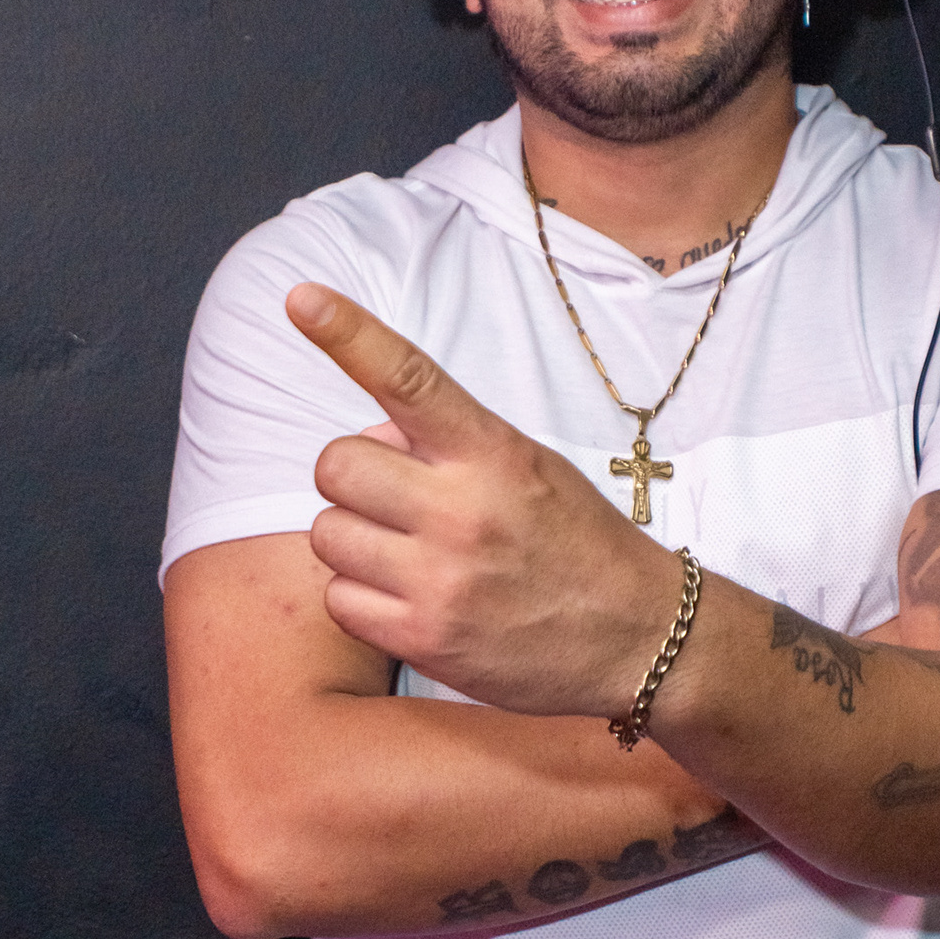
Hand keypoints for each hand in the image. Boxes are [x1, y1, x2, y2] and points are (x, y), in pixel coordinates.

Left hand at [285, 285, 680, 717]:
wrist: (637, 635)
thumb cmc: (575, 541)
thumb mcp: (529, 466)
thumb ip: (450, 445)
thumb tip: (369, 440)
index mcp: (493, 452)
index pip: (410, 379)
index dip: (350, 335)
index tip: (303, 300)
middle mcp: (463, 510)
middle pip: (337, 464)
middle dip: (356, 479)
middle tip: (399, 500)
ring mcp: (440, 578)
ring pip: (327, 534)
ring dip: (356, 541)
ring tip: (412, 555)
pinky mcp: (424, 638)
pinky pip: (339, 600)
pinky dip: (362, 599)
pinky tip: (410, 599)